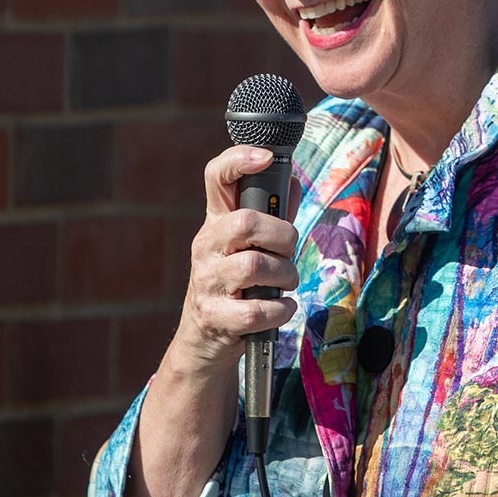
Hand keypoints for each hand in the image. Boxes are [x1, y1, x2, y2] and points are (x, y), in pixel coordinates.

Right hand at [171, 145, 299, 374]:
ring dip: (286, 276)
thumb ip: (273, 218)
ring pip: (254, 266)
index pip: (216, 177)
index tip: (265, 156)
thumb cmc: (235, 286)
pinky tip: (282, 309)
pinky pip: (257, 310)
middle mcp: (205, 246)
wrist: (204, 340)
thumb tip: (294, 182)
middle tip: (288, 252)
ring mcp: (206, 281)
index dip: (238, 159)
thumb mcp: (248, 247)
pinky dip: (281, 311)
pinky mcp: (214, 315)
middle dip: (283, 237)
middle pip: (246, 222)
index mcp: (216, 222)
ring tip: (287, 284)